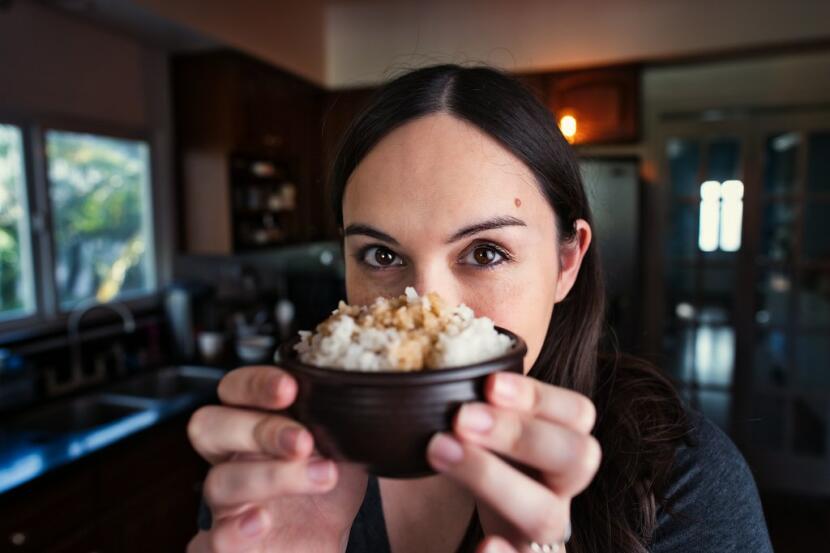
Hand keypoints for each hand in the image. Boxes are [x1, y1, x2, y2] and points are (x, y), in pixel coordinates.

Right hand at [186, 366, 366, 552]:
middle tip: (304, 440)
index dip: (254, 384)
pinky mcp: (227, 544)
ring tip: (322, 476)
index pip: (234, 389)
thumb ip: (345, 418)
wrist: (329, 541)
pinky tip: (261, 521)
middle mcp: (232, 457)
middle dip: (258, 428)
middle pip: (208, 426)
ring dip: (271, 475)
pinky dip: (234, 529)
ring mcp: (226, 502)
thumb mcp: (344, 444)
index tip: (290, 388)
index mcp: (255, 422)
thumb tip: (377, 398)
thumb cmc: (328, 484)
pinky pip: (212, 539)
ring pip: (219, 481)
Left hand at [426, 372, 599, 552]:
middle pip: (576, 458)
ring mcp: (542, 528)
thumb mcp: (486, 429)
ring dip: (495, 480)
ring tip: (440, 451)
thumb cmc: (481, 462)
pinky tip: (483, 545)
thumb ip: (478, 403)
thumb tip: (434, 369)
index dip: (539, 396)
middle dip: (519, 433)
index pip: (578, 413)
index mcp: (560, 444)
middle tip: (461, 418)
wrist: (483, 536)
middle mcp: (561, 487)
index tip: (489, 384)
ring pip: (547, 514)